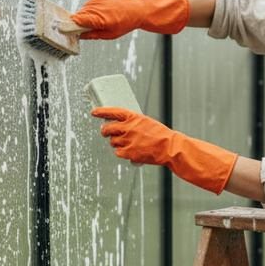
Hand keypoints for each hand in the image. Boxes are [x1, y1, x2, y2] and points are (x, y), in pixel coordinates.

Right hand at [70, 0, 190, 39]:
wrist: (137, 10)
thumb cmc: (125, 23)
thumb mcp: (110, 34)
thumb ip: (93, 35)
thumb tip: (81, 36)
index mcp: (99, 18)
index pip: (78, 20)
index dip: (71, 25)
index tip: (66, 28)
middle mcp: (98, 7)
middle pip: (80, 14)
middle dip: (82, 20)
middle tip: (89, 26)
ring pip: (86, 8)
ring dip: (88, 13)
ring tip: (99, 18)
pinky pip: (92, 1)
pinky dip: (94, 6)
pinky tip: (103, 10)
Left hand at [92, 107, 236, 194]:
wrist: (170, 147)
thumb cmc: (161, 135)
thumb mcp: (147, 123)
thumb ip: (133, 124)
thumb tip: (120, 129)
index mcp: (133, 117)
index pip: (113, 111)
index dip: (102, 111)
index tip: (94, 112)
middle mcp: (128, 127)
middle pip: (108, 129)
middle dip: (104, 131)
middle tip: (105, 132)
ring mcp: (128, 140)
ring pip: (113, 142)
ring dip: (116, 144)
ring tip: (127, 144)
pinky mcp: (129, 152)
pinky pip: (118, 153)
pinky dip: (123, 154)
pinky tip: (131, 153)